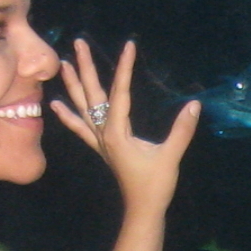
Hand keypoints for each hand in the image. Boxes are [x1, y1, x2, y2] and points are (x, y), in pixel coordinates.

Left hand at [49, 39, 198, 219]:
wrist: (142, 208)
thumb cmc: (155, 184)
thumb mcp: (170, 156)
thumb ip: (181, 131)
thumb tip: (194, 104)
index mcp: (117, 132)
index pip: (120, 92)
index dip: (124, 68)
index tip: (129, 46)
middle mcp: (104, 132)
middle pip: (91, 94)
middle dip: (85, 67)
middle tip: (79, 43)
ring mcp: (100, 140)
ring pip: (82, 107)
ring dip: (72, 85)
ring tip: (64, 63)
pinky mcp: (102, 146)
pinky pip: (80, 127)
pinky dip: (67, 115)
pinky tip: (56, 105)